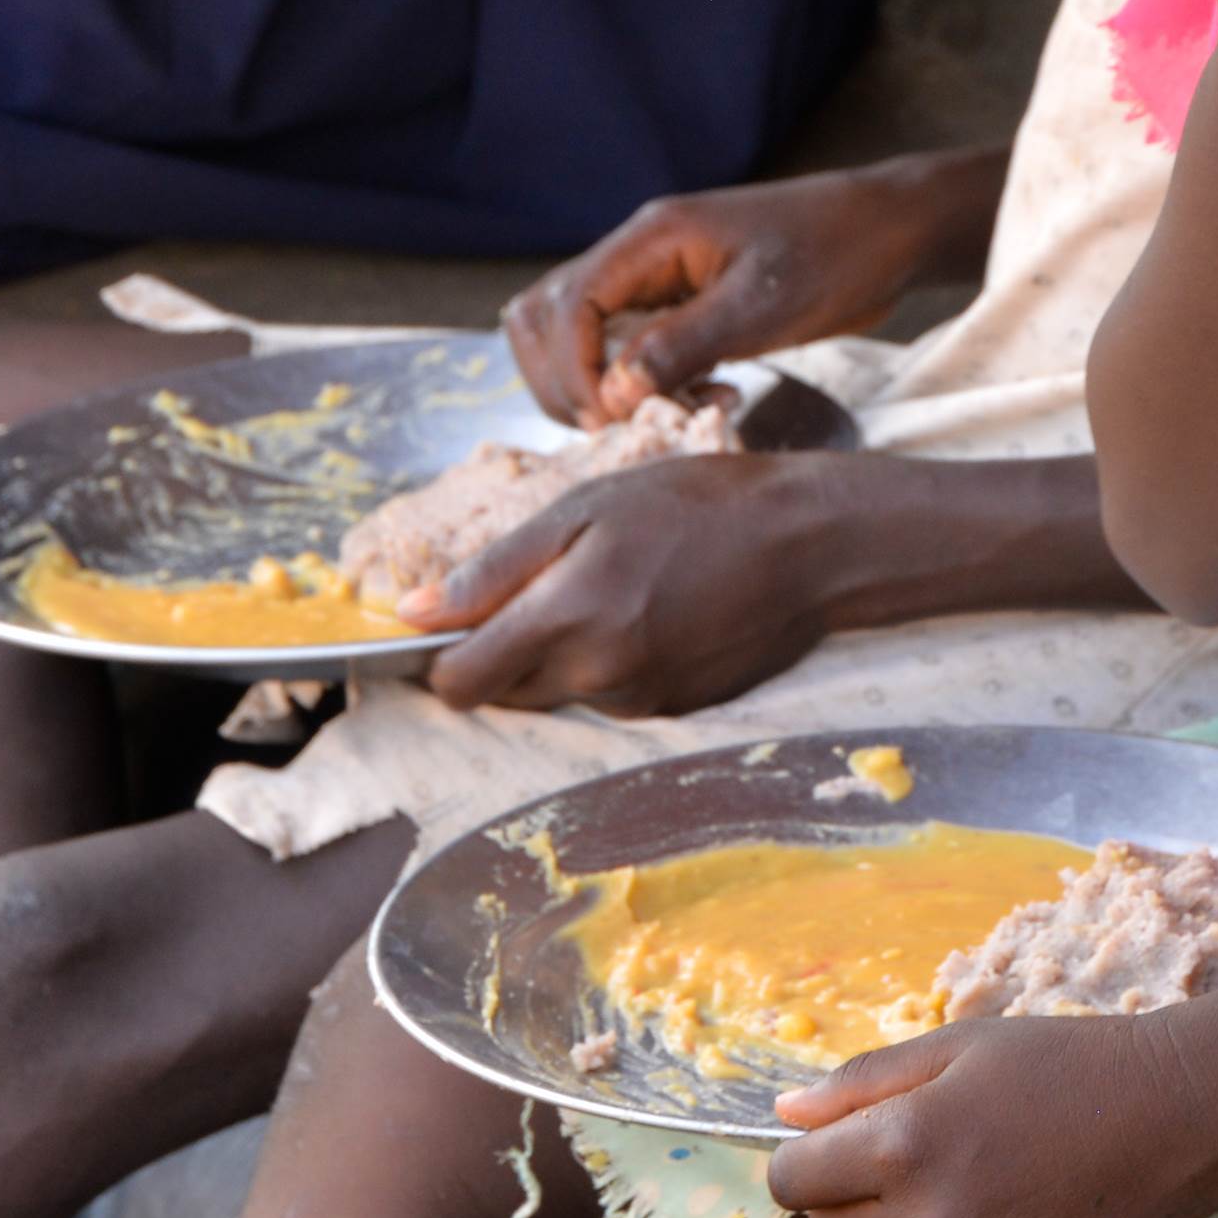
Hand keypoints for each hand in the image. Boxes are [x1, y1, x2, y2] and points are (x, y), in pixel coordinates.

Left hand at [402, 454, 850, 714]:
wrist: (808, 544)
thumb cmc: (696, 505)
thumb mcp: (586, 508)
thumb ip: (493, 569)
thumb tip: (409, 614)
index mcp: (567, 621)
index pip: (459, 683)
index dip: (440, 657)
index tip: (449, 623)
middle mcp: (597, 677)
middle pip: (502, 695)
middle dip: (499, 652)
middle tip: (540, 589)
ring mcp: (638, 702)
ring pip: (556, 695)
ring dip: (558, 656)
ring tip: (612, 588)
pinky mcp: (671, 712)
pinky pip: (606, 697)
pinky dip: (607, 663)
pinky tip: (648, 612)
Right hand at [504, 159, 987, 421]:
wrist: (889, 233)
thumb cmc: (835, 254)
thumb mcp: (761, 306)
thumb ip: (682, 346)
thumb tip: (612, 393)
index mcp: (652, 238)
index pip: (566, 303)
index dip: (571, 370)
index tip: (611, 418)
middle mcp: (641, 256)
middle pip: (548, 316)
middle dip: (568, 382)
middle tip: (623, 427)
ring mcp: (659, 281)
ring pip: (580, 335)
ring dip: (601, 385)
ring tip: (666, 412)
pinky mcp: (683, 309)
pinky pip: (631, 350)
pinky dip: (646, 384)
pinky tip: (704, 398)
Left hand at [769, 1010, 1217, 1217]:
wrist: (1178, 1120)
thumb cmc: (1067, 1064)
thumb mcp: (958, 1047)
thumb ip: (861, 1083)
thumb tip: (785, 1112)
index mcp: (903, 1147)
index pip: (791, 1179)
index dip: (803, 1154)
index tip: (833, 1138)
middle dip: (844, 1192)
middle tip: (905, 1150)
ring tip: (967, 1171)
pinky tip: (1006, 1205)